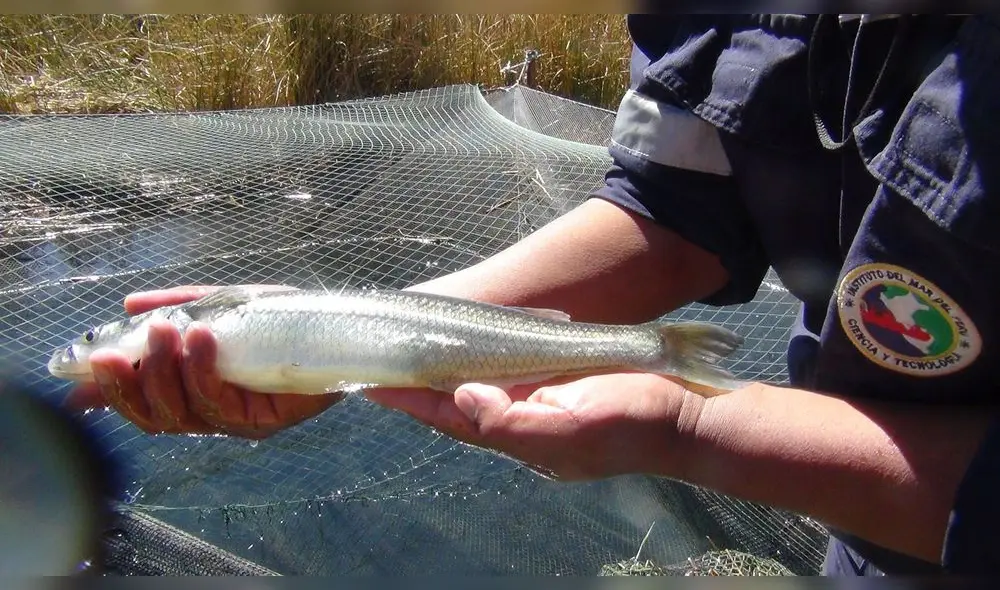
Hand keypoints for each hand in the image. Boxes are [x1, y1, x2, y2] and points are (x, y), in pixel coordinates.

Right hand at [68, 285, 341, 438]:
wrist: (339, 326)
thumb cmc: (280, 318)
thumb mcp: (222, 306)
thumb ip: (177, 308)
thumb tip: (127, 306)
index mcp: (196, 393)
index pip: (145, 407)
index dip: (112, 395)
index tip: (85, 369)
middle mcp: (214, 414)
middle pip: (158, 418)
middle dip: (134, 383)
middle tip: (124, 347)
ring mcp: (240, 421)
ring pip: (186, 413)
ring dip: (168, 370)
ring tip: (168, 332)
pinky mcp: (268, 420)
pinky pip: (224, 402)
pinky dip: (205, 370)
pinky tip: (201, 337)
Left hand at [364, 372, 700, 480]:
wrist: (685, 419)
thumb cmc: (632, 423)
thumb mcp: (574, 426)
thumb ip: (514, 420)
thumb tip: (463, 397)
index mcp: (519, 435)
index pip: (450, 416)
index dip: (411, 398)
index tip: (372, 380)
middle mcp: (520, 424)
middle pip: (456, 406)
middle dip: (419, 388)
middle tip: (382, 360)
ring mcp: (537, 410)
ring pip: (477, 393)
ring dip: (444, 377)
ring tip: (410, 355)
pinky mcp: (554, 393)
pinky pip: (504, 382)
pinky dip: (478, 369)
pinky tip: (466, 355)